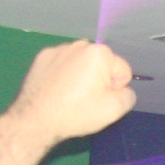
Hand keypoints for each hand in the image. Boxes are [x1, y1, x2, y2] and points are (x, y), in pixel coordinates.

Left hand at [0, 40, 135, 148]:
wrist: (35, 119)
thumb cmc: (76, 113)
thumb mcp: (114, 110)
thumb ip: (128, 95)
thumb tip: (122, 90)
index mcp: (100, 53)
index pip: (122, 71)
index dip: (116, 88)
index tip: (100, 100)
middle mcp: (79, 44)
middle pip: (102, 65)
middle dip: (99, 79)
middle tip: (86, 99)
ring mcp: (58, 49)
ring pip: (82, 64)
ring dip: (81, 76)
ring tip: (70, 96)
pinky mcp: (42, 57)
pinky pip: (63, 64)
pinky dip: (63, 75)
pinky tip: (57, 90)